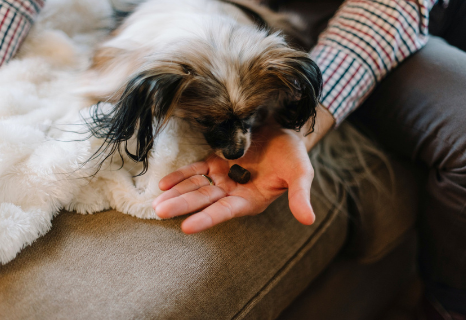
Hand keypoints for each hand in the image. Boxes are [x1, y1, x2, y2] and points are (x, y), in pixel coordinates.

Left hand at [152, 124, 315, 233]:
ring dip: (177, 194)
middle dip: (183, 206)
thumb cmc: (293, 154)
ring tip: (156, 203)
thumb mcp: (300, 174)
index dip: (207, 218)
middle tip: (160, 212)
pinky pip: (195, 170)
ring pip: (196, 186)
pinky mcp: (215, 161)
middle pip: (204, 200)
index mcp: (250, 199)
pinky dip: (180, 176)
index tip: (187, 227)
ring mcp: (222, 176)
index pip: (225, 211)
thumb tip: (309, 220)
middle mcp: (233, 191)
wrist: (284, 131)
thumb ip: (300, 196)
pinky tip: (164, 184)